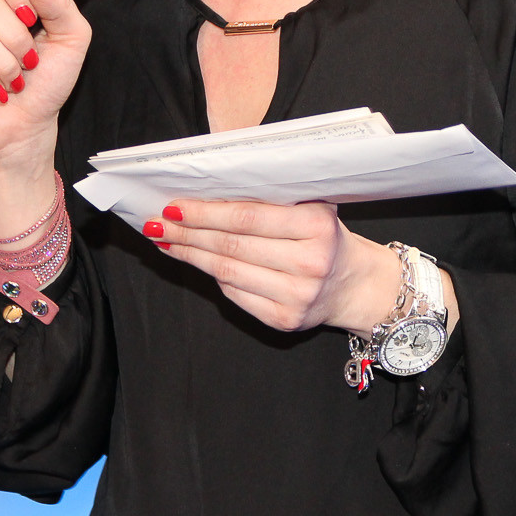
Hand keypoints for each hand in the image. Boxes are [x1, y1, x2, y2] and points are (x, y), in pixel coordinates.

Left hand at [141, 199, 440, 338]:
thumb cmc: (325, 237)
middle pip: (232, 246)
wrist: (357, 284)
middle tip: (158, 224)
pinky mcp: (286, 321)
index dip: (205, 213)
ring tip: (168, 242)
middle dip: (188, 234)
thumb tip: (206, 195)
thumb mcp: (311, 207)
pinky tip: (198, 263)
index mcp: (317, 226)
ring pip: (228, 272)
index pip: (247, 218)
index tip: (174, 206)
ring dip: (191, 256)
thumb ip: (269, 199)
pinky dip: (214, 277)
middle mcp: (310, 263)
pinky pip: (237, 295)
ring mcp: (298, 296)